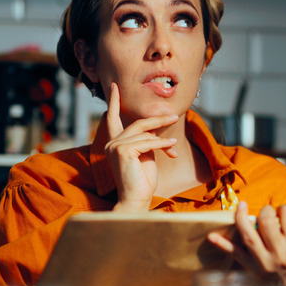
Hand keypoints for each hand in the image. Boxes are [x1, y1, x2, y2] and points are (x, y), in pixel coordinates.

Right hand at [105, 83, 178, 211]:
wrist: (136, 199)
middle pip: (138, 124)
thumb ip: (146, 140)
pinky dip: (161, 145)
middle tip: (174, 116)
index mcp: (114, 143)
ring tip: (173, 147)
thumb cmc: (142, 181)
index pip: (112, 118)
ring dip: (162, 141)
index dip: (114, 101)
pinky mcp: (123, 151)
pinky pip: (147, 143)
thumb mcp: (145, 155)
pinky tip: (172, 150)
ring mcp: (115, 146)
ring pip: (145, 135)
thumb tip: (155, 128)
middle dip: (157, 120)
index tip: (114, 86)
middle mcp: (111, 143)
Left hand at [207, 202, 285, 285]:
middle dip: (266, 210)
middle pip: (266, 222)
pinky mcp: (249, 266)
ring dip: (241, 218)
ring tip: (241, 205)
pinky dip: (222, 245)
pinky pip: (233, 254)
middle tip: (269, 212)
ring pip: (248, 235)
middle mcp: (279, 254)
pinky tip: (211, 236)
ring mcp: (262, 260)